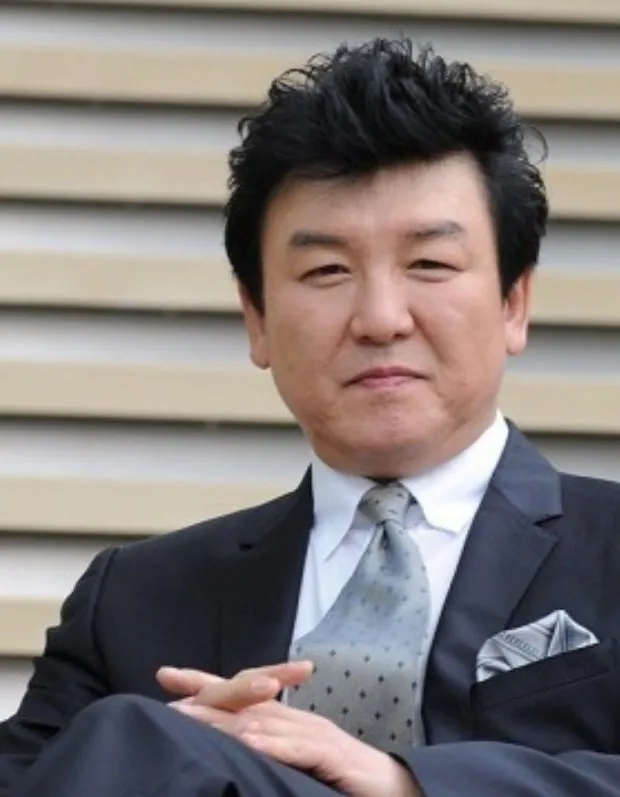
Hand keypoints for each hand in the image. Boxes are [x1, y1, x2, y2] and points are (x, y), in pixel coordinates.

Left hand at [157, 664, 420, 796]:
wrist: (396, 789)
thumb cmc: (345, 780)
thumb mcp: (300, 766)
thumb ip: (273, 756)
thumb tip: (237, 752)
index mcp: (289, 723)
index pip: (243, 697)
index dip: (205, 685)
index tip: (168, 675)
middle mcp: (298, 720)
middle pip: (246, 699)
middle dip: (205, 690)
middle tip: (168, 683)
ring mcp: (314, 734)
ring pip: (262, 720)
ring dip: (223, 716)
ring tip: (188, 713)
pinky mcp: (330, 753)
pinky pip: (295, 747)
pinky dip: (269, 743)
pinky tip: (245, 742)